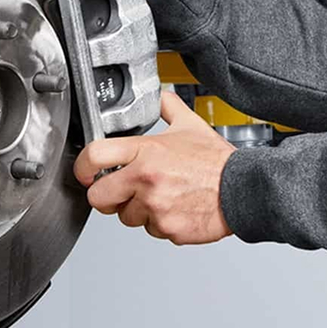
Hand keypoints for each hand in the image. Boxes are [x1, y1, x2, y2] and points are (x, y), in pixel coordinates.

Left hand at [74, 92, 234, 244]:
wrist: (244, 190)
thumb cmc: (217, 161)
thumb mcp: (190, 125)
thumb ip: (169, 108)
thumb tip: (161, 97)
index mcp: (146, 152)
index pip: (94, 156)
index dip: (82, 167)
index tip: (85, 172)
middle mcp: (145, 180)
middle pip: (98, 197)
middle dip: (105, 196)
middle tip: (119, 191)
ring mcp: (155, 207)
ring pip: (126, 217)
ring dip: (138, 211)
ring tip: (161, 197)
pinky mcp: (167, 228)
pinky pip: (152, 230)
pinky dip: (161, 223)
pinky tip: (176, 208)